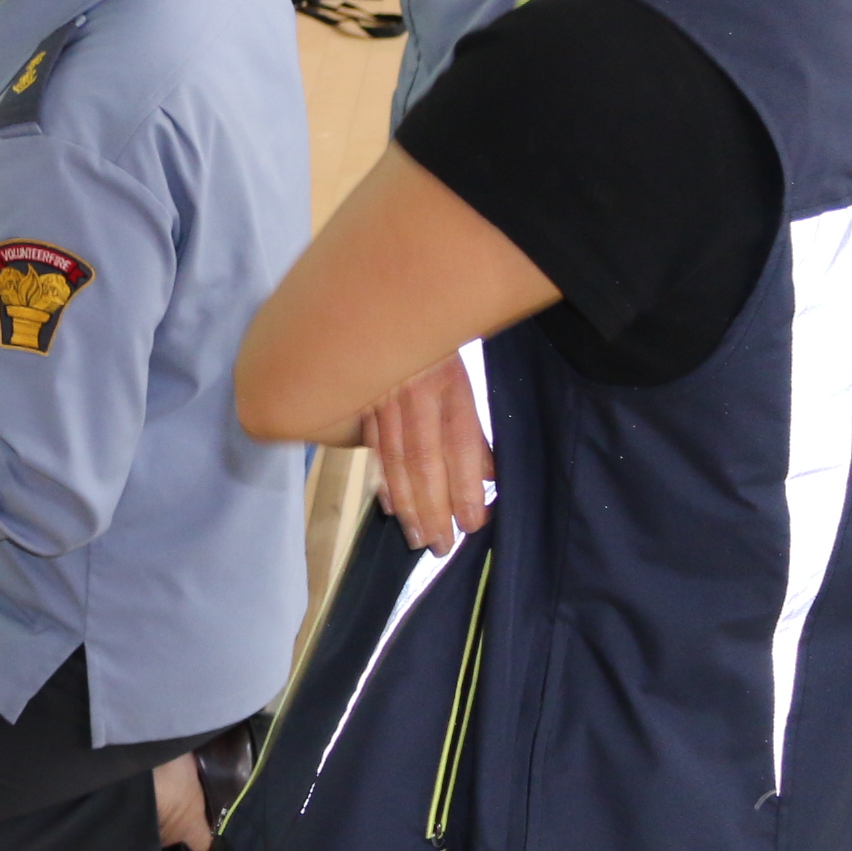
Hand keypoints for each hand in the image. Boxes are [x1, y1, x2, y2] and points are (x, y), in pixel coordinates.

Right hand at [363, 351, 492, 555]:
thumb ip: (473, 429)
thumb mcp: (463, 378)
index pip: (458, 444)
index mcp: (448, 383)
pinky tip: (391, 507)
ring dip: (407, 503)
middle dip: (433, 506)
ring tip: (417, 537)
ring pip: (395, 458)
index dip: (463, 486)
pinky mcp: (361, 400)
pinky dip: (382, 479)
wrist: (386, 305)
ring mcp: (382, 397)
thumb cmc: (435, 347)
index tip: (471, 523)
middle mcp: (414, 392)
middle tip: (441, 545)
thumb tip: (490, 477)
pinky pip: (373, 446)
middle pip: (424, 459)